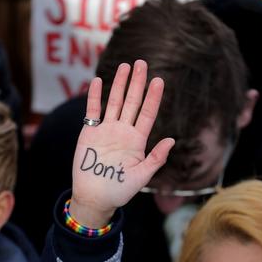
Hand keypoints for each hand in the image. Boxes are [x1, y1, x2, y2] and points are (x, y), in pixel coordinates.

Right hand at [69, 60, 174, 226]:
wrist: (94, 197)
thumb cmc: (119, 191)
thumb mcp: (142, 176)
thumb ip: (156, 158)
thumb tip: (172, 140)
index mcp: (137, 141)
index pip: (147, 114)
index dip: (153, 97)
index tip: (159, 80)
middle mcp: (123, 132)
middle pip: (132, 102)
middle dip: (137, 83)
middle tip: (142, 63)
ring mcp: (106, 131)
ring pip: (114, 102)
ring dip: (119, 84)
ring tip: (125, 66)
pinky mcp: (89, 133)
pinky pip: (92, 111)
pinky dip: (94, 97)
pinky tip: (98, 81)